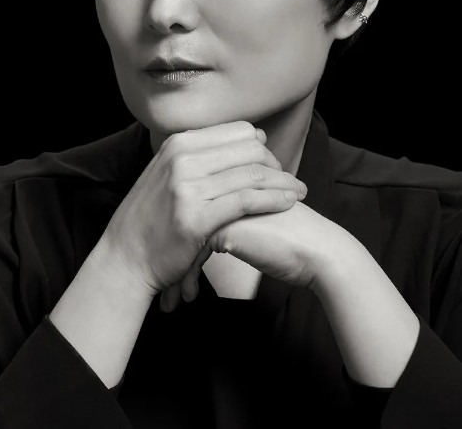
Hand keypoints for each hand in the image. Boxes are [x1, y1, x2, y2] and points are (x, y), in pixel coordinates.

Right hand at [101, 120, 307, 298]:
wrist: (124, 257)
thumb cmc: (150, 219)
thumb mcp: (166, 173)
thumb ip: (199, 156)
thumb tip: (246, 138)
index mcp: (178, 144)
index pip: (237, 131)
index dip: (261, 146)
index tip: (272, 164)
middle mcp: (182, 158)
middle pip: (249, 148)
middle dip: (275, 163)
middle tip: (289, 181)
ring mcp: (187, 186)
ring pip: (251, 173)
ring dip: (283, 182)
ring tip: (300, 192)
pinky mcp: (196, 217)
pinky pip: (247, 200)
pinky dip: (273, 200)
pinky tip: (289, 203)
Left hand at [163, 200, 344, 310]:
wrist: (319, 253)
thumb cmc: (288, 241)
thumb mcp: (250, 221)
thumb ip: (226, 216)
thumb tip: (198, 233)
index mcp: (224, 182)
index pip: (184, 208)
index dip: (172, 238)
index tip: (165, 265)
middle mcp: (219, 188)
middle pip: (178, 222)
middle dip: (167, 257)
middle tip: (162, 286)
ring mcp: (221, 203)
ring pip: (181, 237)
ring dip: (174, 271)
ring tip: (171, 298)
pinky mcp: (226, 225)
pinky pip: (192, 252)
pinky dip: (186, 276)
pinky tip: (187, 296)